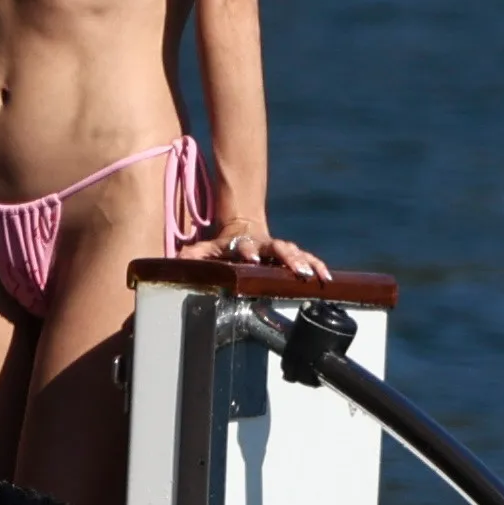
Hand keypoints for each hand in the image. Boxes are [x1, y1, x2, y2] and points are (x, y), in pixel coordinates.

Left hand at [182, 219, 330, 280]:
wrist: (243, 227)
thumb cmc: (223, 245)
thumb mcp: (206, 249)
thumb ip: (193, 255)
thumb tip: (175, 261)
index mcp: (243, 244)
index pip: (245, 247)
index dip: (248, 252)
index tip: (251, 260)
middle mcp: (264, 245)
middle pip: (278, 248)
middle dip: (287, 257)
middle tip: (296, 269)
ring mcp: (278, 249)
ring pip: (295, 253)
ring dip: (306, 263)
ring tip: (316, 276)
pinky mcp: (289, 255)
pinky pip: (306, 259)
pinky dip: (317, 266)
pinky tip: (327, 277)